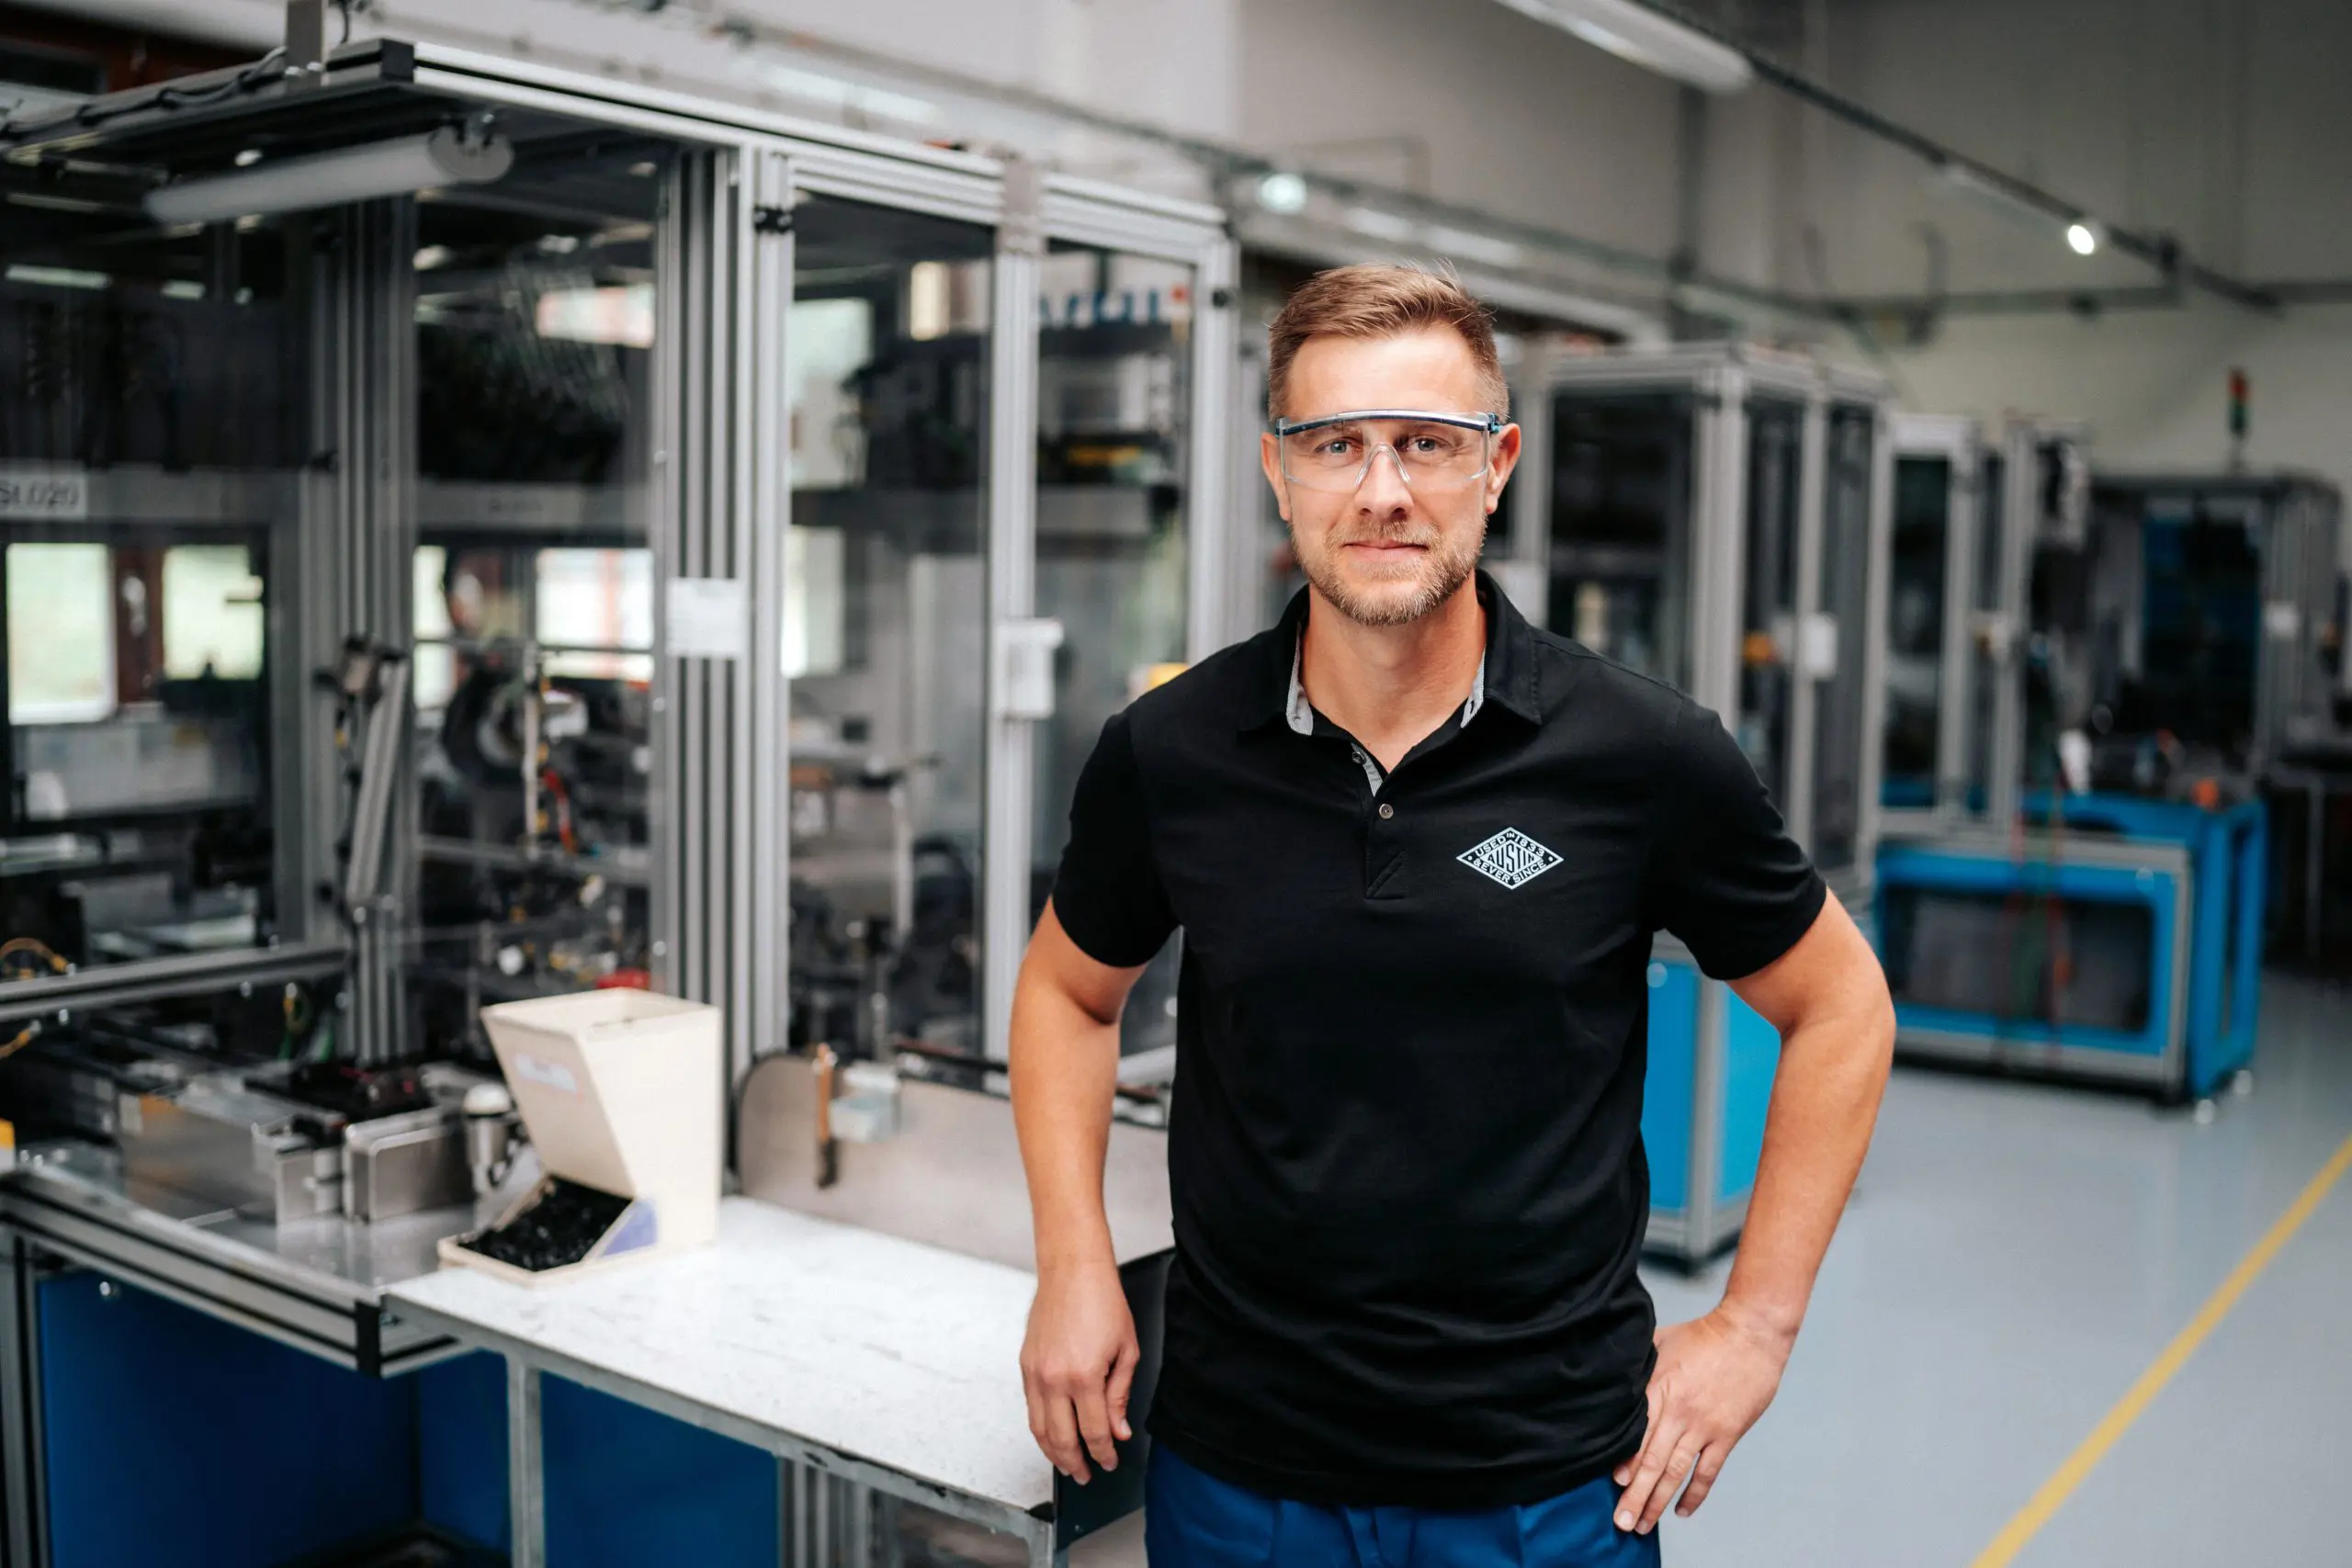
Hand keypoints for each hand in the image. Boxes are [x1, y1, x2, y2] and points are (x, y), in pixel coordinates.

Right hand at [1020, 1259, 1138, 1484]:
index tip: (1109, 1462)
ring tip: (1067, 1465)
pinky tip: (1051, 1436)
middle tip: (1086, 1475)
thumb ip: (1120, 1395)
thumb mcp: (1126, 1350)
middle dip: (1076, 1462)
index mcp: (1084, 1376)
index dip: (1104, 1453)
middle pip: (1062, 1439)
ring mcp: (1036, 1373)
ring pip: (1040, 1429)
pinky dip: (1040, 1429)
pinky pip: (1031, 1409)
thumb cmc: (1102, 1301)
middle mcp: (1055, 1379)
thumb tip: (1119, 1429)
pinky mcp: (1025, 1366)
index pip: (1094, 1431)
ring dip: (1053, 1453)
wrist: (1072, 1271)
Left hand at [1612, 1307, 1791, 1534]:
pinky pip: (1708, 1471)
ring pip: (1677, 1472)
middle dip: (1636, 1495)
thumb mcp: (1660, 1341)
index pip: (1637, 1433)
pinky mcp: (1727, 1434)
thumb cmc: (1703, 1335)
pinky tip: (1682, 1510)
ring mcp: (1705, 1426)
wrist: (1750, 1334)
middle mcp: (1680, 1413)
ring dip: (1659, 1501)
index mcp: (1660, 1388)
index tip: (1612, 1484)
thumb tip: (1613, 1378)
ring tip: (1644, 1524)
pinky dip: (1695, 1493)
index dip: (1624, 1461)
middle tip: (1622, 1522)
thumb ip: (1638, 1365)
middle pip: (1653, 1461)